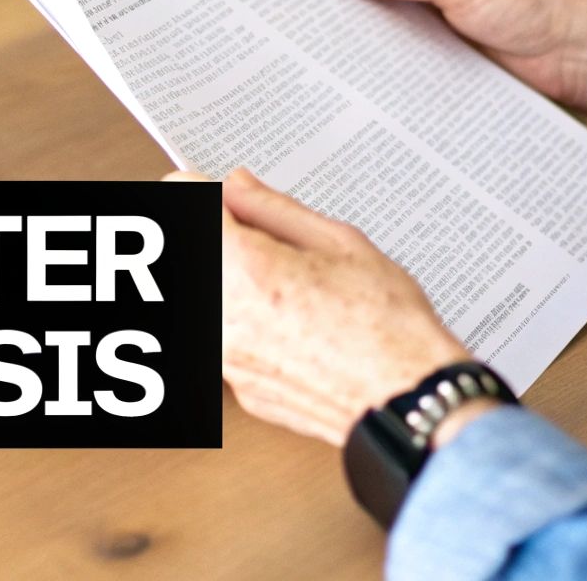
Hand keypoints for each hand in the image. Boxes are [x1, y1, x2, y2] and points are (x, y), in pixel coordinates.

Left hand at [168, 167, 470, 444]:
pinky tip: (290, 324)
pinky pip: (224, 337)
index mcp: (241, 268)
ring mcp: (222, 359)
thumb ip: (272, 209)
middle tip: (262, 238)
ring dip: (231, 282)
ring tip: (284, 285)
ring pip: (206, 298)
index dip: (209, 193)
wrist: (405, 399)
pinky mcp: (235, 387)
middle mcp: (218, 318)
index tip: (226, 198)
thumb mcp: (338, 242)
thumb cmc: (386, 326)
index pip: (181, 202)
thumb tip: (236, 186)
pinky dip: (245, 323)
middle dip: (220, 238)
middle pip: (188, 251)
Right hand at [326, 0, 586, 174]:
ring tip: (305, 48)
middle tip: (282, 14)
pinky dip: (376, 62)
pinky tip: (350, 76)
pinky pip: (398, 53)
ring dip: (352, 34)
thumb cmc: (537, 1)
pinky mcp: (441, 51)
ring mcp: (433, 13)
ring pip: (376, 21)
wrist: (582, 54)